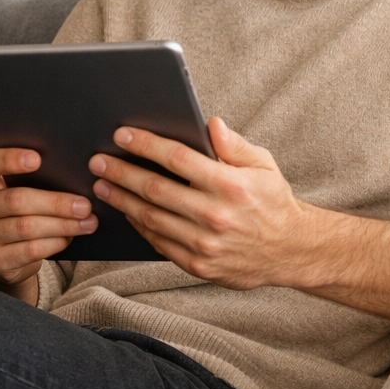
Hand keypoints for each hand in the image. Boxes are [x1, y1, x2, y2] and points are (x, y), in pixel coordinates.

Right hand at [0, 147, 97, 298]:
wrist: (1, 249)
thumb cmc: (15, 207)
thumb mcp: (14, 187)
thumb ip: (32, 176)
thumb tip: (73, 173)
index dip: (9, 160)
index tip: (38, 159)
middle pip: (16, 200)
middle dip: (56, 203)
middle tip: (84, 205)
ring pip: (26, 227)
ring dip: (62, 225)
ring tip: (87, 222)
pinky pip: (30, 250)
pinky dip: (55, 243)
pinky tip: (70, 237)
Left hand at [88, 117, 317, 288]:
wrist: (291, 251)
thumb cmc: (273, 201)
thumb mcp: (263, 164)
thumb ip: (234, 144)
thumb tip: (209, 123)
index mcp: (231, 185)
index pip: (178, 159)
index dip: (146, 145)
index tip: (122, 135)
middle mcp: (216, 215)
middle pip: (155, 189)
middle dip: (121, 173)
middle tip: (98, 162)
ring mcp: (205, 244)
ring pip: (151, 218)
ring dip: (122, 200)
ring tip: (103, 186)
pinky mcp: (199, 265)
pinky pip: (159, 243)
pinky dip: (139, 225)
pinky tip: (127, 211)